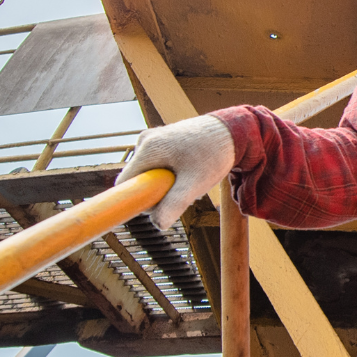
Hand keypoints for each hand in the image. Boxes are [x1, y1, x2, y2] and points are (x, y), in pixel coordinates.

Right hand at [118, 113, 233, 230]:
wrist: (232, 131)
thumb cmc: (214, 154)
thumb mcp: (195, 183)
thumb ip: (175, 204)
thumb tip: (158, 225)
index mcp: (147, 148)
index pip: (124, 184)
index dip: (136, 200)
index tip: (157, 206)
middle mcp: (145, 141)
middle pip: (137, 180)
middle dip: (156, 192)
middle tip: (184, 190)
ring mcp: (152, 139)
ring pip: (147, 174)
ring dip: (165, 185)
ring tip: (190, 178)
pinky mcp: (161, 142)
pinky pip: (155, 167)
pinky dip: (169, 175)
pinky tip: (189, 171)